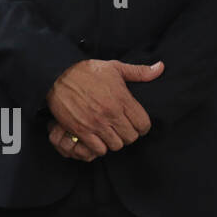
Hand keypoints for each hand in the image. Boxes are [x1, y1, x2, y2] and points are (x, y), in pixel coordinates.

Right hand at [46, 59, 162, 154]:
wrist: (56, 74)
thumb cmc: (85, 71)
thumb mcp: (114, 67)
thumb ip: (138, 72)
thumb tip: (160, 68)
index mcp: (122, 98)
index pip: (144, 125)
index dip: (142, 126)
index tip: (135, 123)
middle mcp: (111, 113)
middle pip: (131, 138)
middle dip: (127, 134)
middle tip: (120, 128)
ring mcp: (95, 123)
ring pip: (116, 145)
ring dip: (113, 141)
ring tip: (108, 133)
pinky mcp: (80, 130)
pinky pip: (98, 149)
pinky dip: (99, 147)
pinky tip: (96, 138)